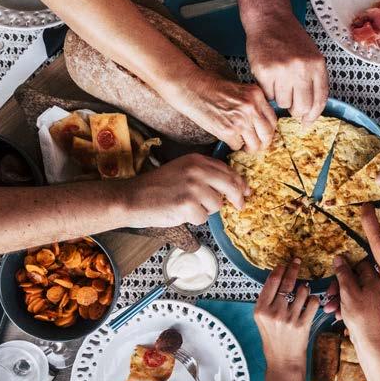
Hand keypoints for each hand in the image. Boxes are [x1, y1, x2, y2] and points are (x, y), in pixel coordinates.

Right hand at [125, 153, 249, 226]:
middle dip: (238, 198)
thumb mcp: (182, 170)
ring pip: (217, 205)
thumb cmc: (157, 187)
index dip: (240, 182)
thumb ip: (205, 174)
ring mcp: (193, 187)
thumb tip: (233, 187)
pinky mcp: (188, 205)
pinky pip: (203, 218)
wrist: (133, 197)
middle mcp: (197, 171)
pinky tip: (180, 213)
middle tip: (240, 205)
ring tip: (187, 206)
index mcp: (197, 160)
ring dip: (206, 210)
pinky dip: (194, 219)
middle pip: (231, 185)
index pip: (228, 170)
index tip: (246, 191)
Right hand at [177, 69, 276, 151]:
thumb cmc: (213, 88)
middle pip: (267, 135)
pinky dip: (234, 145)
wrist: (192, 88)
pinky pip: (238, 146)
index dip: (269, 131)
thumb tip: (263, 124)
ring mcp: (240, 120)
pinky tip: (229, 138)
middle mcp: (251, 107)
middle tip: (256, 145)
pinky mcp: (228, 131)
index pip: (273, 120)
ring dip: (249, 148)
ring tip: (243, 144)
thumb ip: (254, 104)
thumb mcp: (241, 90)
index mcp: (256, 95)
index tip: (264, 135)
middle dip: (263, 143)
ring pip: (255, 145)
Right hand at [245, 11, 327, 122]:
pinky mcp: (265, 71)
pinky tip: (269, 77)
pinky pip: (268, 95)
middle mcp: (302, 68)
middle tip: (290, 104)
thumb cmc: (290, 39)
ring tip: (278, 82)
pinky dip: (268, 91)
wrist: (270, 20)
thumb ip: (314, 81)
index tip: (307, 122)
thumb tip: (310, 112)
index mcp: (317, 65)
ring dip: (280, 98)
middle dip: (296, 110)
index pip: (320, 100)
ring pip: (283, 103)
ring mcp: (283, 70)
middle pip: (302, 107)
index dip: (313, 115)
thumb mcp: (311, 57)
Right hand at [254, 259, 319, 372]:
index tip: (285, 263)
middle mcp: (273, 313)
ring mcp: (288, 319)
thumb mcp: (262, 319)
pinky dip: (313, 299)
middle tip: (298, 261)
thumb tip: (278, 277)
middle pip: (286, 282)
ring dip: (305, 288)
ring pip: (302, 291)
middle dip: (293, 268)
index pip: (271, 282)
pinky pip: (312, 303)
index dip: (280, 269)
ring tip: (303, 292)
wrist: (283, 361)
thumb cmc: (273, 339)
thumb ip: (267, 300)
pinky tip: (310, 302)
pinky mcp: (302, 325)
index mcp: (260, 310)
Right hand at [325, 258, 379, 349]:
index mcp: (373, 280)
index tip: (335, 269)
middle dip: (338, 286)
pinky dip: (343, 305)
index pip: (360, 263)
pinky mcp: (365, 307)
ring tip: (329, 307)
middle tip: (329, 292)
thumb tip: (339, 259)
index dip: (346, 265)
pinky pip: (352, 300)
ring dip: (337, 298)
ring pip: (350, 290)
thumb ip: (343, 274)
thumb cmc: (361, 317)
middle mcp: (374, 287)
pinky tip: (336, 314)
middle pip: (353, 278)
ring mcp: (370, 297)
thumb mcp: (347, 292)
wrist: (367, 339)